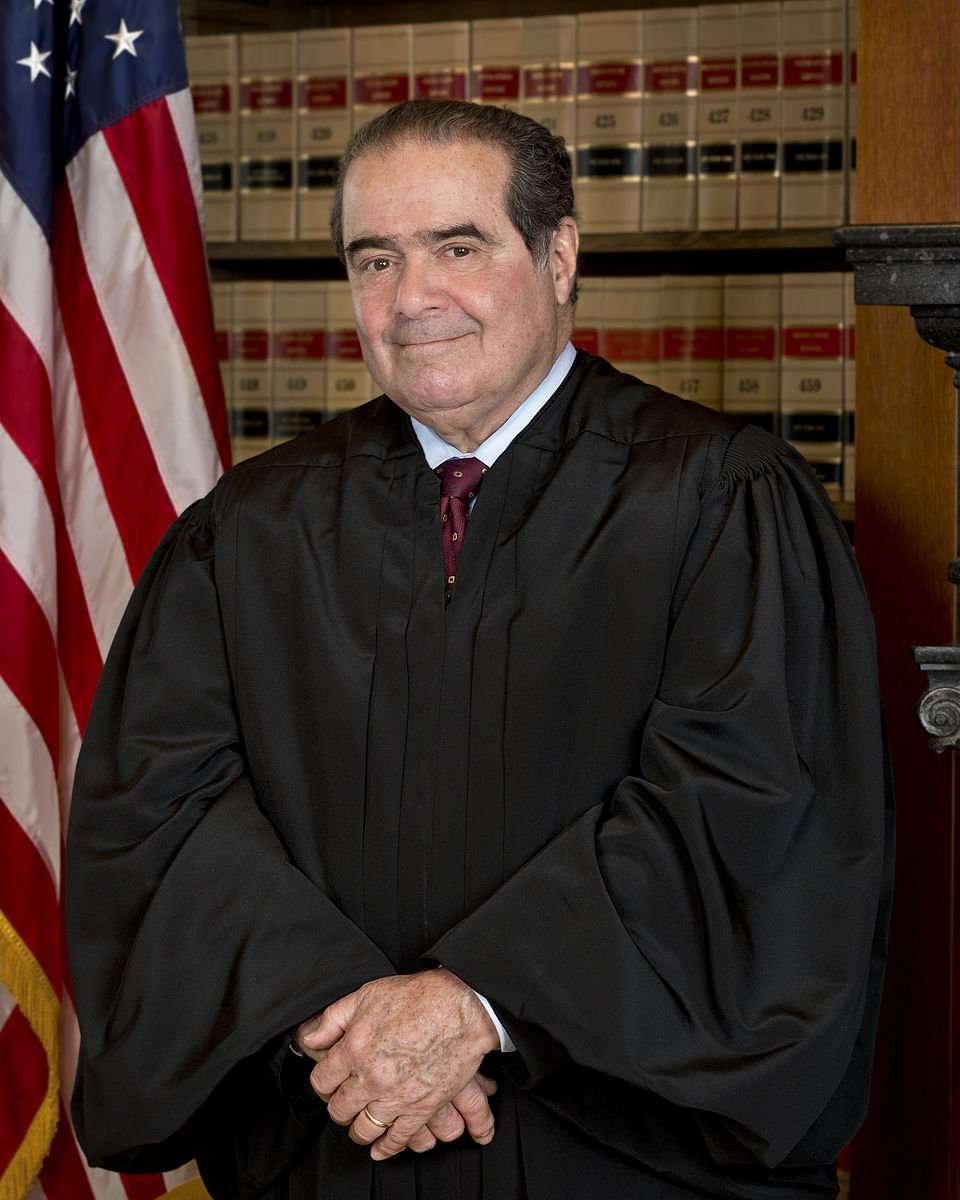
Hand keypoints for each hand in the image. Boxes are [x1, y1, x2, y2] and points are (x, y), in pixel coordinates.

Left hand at [296, 969, 499, 1158]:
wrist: (460, 1009)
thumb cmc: (417, 998)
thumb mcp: (367, 995)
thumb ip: (333, 1018)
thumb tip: (310, 1037)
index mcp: (354, 1050)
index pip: (321, 1081)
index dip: (323, 1081)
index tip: (329, 1080)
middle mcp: (371, 1078)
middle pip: (339, 1109)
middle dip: (339, 1105)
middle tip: (345, 1098)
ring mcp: (395, 1097)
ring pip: (363, 1129)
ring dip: (358, 1128)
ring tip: (360, 1120)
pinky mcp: (420, 1109)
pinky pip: (396, 1140)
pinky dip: (385, 1148)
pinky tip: (380, 1147)